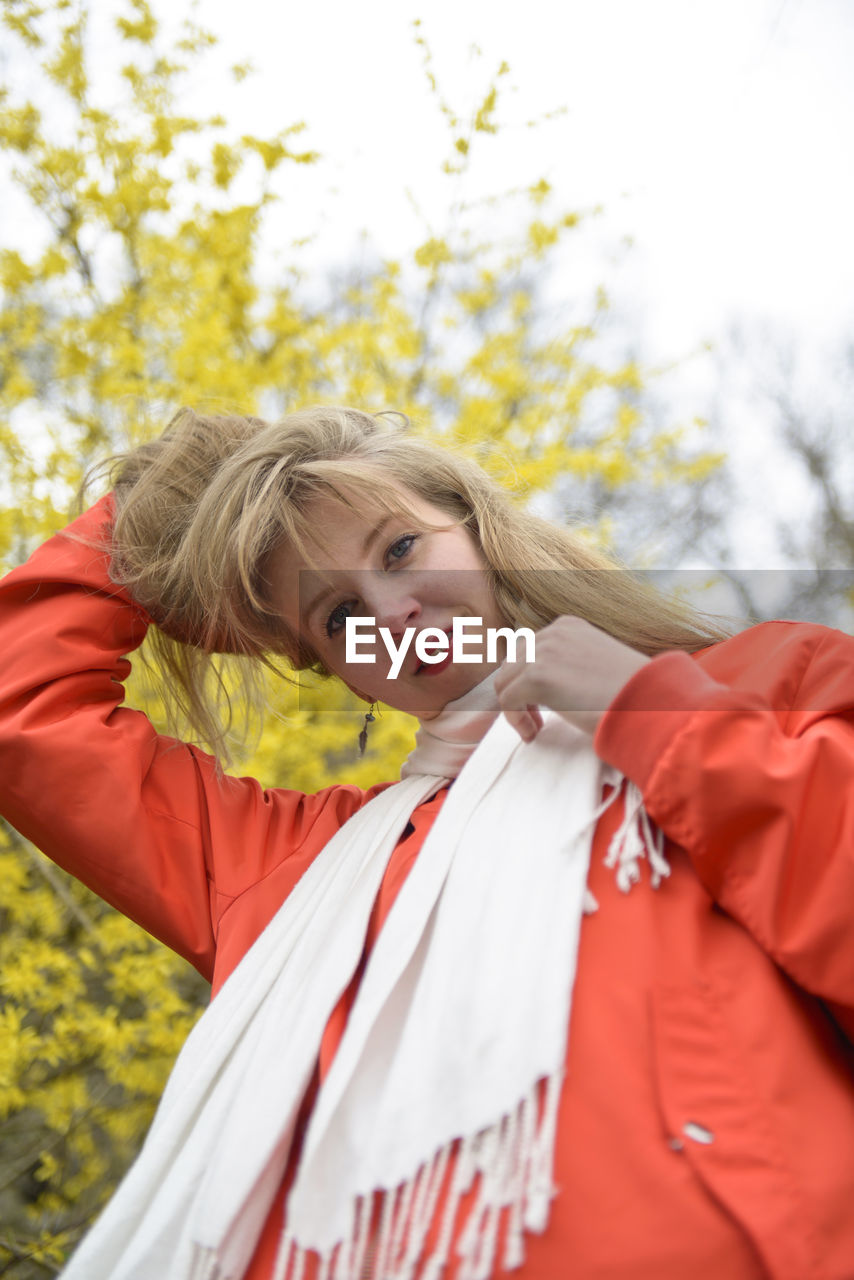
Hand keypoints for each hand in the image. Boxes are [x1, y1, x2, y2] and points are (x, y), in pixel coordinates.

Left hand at [494, 615, 650, 740]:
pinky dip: (515, 721)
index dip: (527, 680)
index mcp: (568, 627)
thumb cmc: (631, 693)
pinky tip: (533, 734)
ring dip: (516, 709)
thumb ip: (569, 664)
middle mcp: (552, 632)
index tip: (542, 706)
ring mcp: (543, 651)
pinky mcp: (537, 676)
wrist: (648, 703)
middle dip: (518, 693)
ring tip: (535, 729)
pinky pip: (507, 701)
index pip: (528, 649)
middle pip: (512, 663)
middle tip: (536, 720)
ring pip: (505, 682)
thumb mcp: (596, 666)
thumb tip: (547, 682)